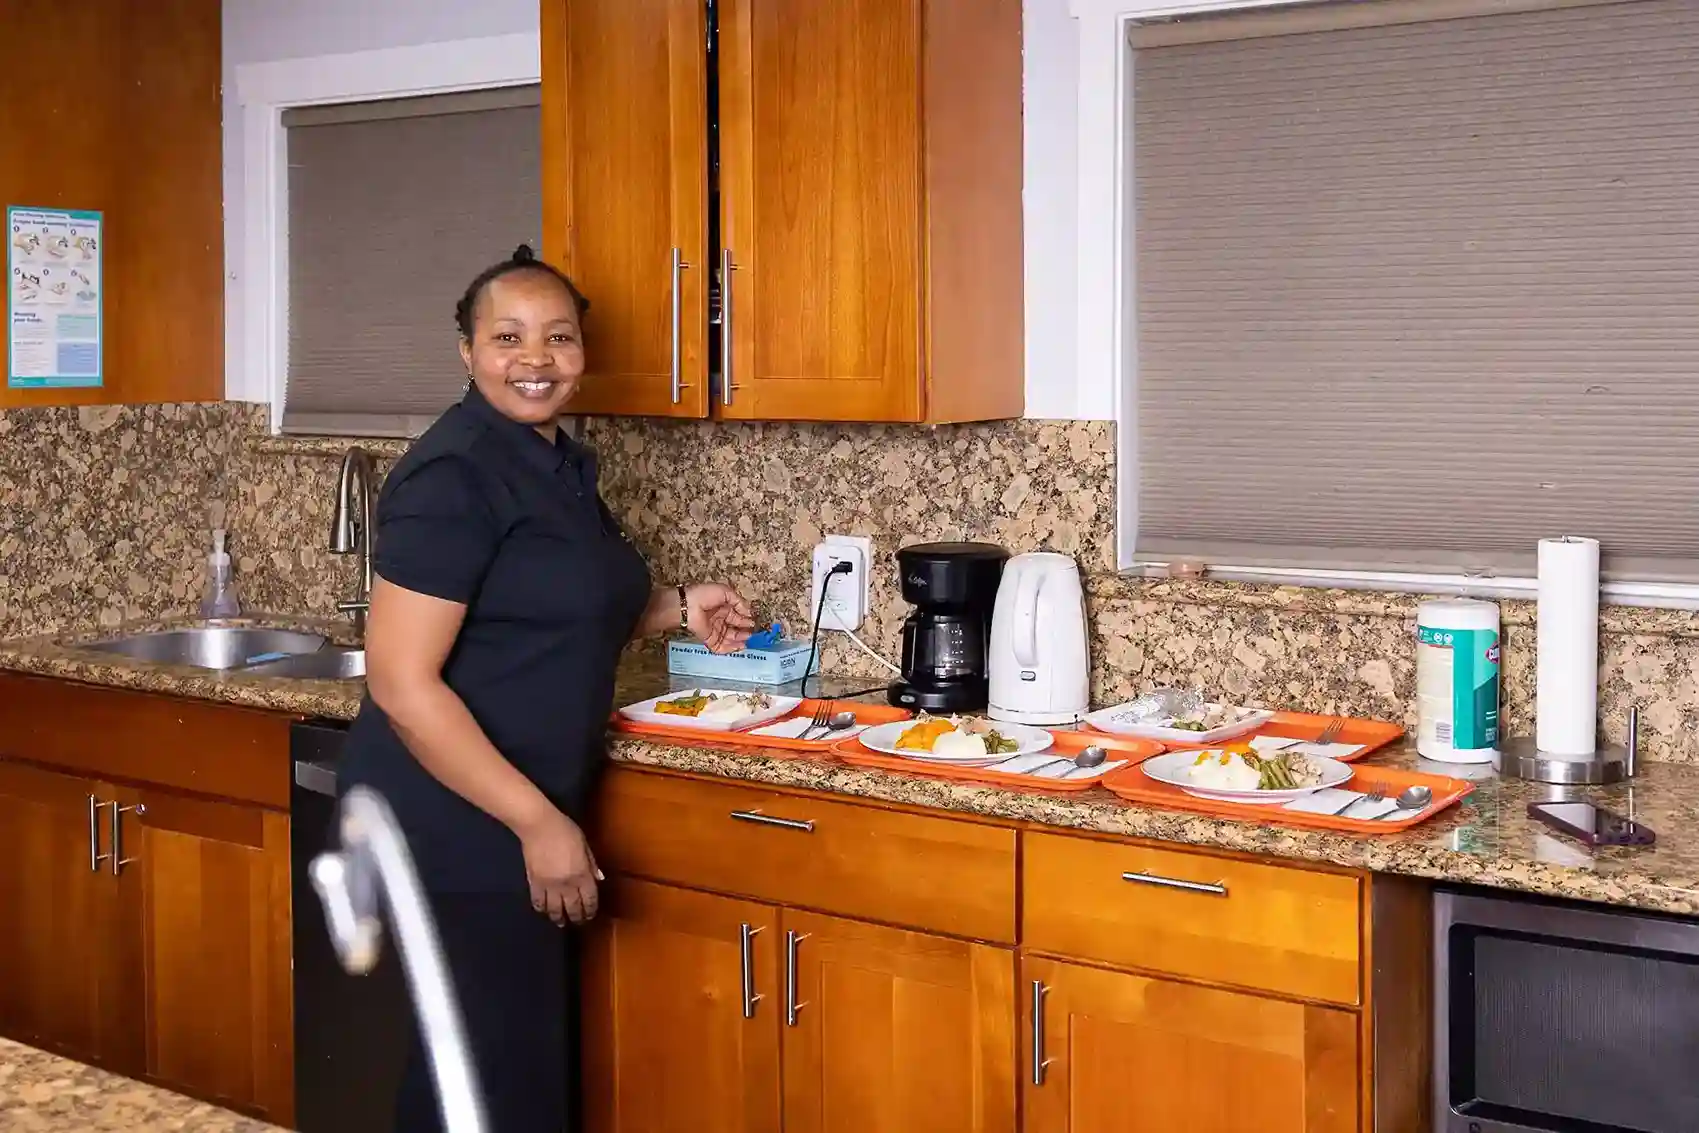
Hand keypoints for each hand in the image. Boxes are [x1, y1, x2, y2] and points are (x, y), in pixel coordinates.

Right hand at [516, 807, 601, 925]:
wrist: (539, 826)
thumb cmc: (565, 831)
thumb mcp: (585, 845)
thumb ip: (592, 863)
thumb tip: (599, 878)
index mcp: (582, 874)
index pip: (589, 900)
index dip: (590, 910)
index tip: (590, 915)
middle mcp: (567, 884)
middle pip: (573, 908)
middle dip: (577, 918)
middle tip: (578, 921)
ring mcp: (549, 886)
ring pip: (555, 910)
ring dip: (559, 918)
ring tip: (561, 921)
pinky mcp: (534, 883)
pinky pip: (538, 902)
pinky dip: (542, 909)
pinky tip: (544, 910)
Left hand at [686, 582, 755, 652]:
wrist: (687, 606)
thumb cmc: (705, 595)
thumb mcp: (725, 592)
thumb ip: (739, 602)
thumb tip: (749, 612)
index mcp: (723, 606)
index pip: (737, 615)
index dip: (745, 619)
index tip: (753, 622)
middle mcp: (719, 618)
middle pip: (734, 628)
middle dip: (744, 630)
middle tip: (752, 633)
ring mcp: (714, 630)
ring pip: (729, 638)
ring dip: (739, 639)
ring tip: (747, 640)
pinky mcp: (709, 639)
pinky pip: (720, 646)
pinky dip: (730, 648)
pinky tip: (739, 646)